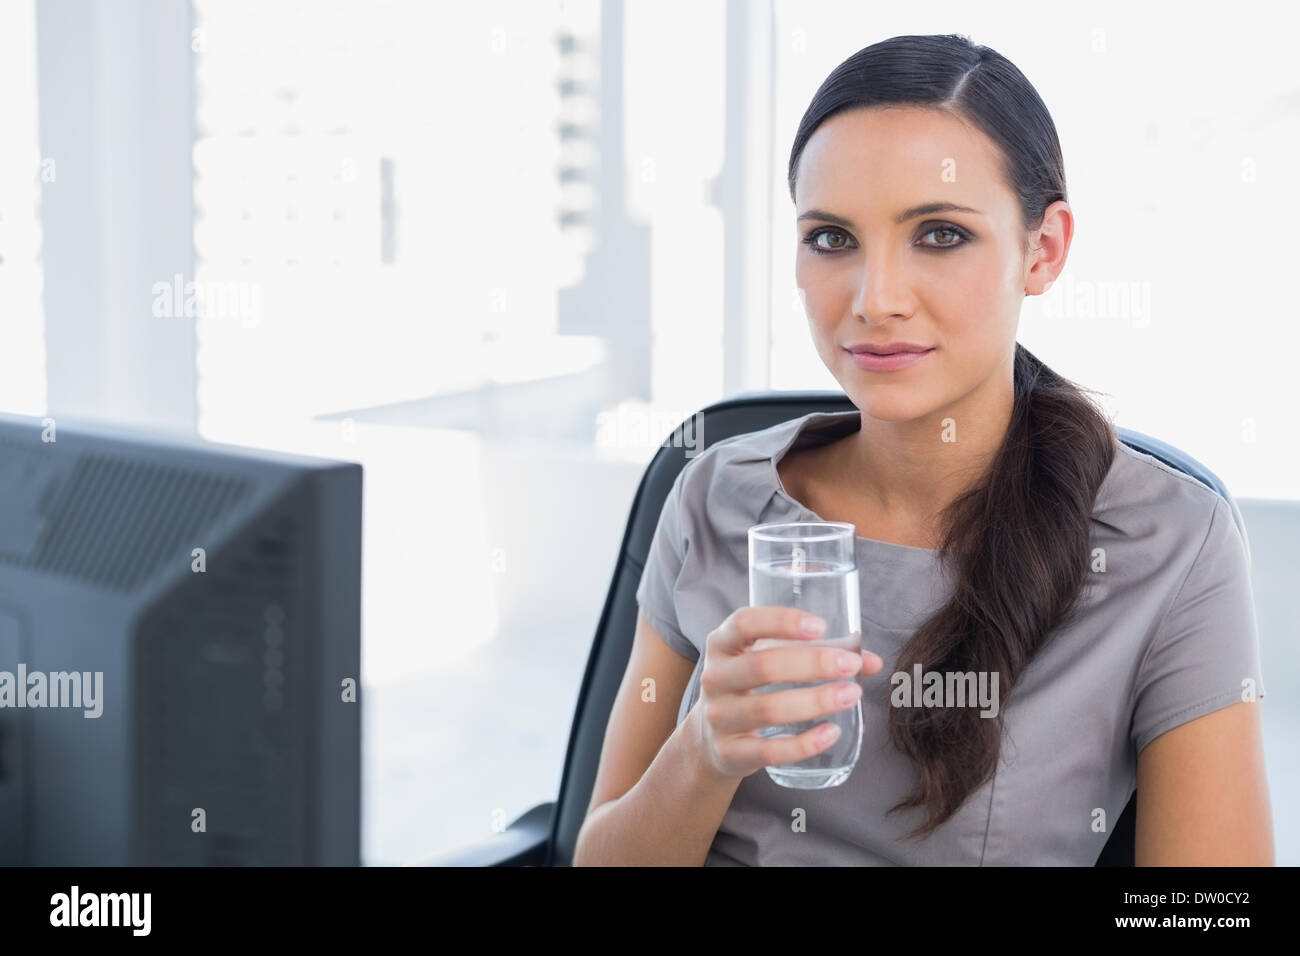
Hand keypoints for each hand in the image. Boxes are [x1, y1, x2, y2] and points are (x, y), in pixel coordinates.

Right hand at [689, 606, 883, 780]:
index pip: (745, 623)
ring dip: (816, 701)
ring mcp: (719, 717)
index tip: (820, 626)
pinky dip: (804, 743)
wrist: (710, 739)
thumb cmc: (750, 687)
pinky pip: (770, 751)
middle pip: (762, 665)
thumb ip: (818, 653)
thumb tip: (872, 661)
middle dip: (812, 664)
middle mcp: (715, 677)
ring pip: (768, 709)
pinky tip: (832, 732)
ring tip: (853, 695)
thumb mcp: (769, 660)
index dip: (782, 621)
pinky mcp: (729, 753)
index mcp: (723, 644)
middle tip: (851, 665)